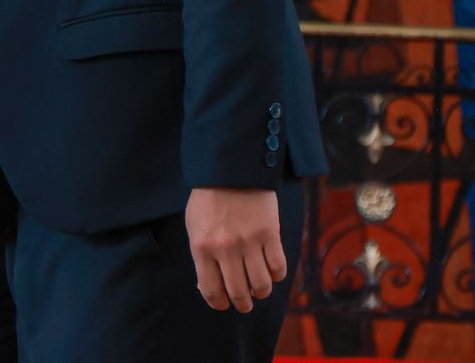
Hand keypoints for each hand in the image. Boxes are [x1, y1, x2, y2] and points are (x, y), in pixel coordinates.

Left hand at [186, 187, 285, 312]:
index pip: (211, 290)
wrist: (230, 170)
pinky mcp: (270, 234)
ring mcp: (249, 243)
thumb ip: (201, 255)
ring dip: (261, 292)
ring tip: (258, 287)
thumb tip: (210, 284)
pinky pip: (279, 268)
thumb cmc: (209, 200)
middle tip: (244, 303)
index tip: (223, 304)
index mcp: (202, 248)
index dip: (218, 303)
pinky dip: (277, 275)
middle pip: (239, 293)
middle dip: (242, 304)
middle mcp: (225, 249)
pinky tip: (271, 270)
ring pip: (262, 286)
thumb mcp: (195, 227)